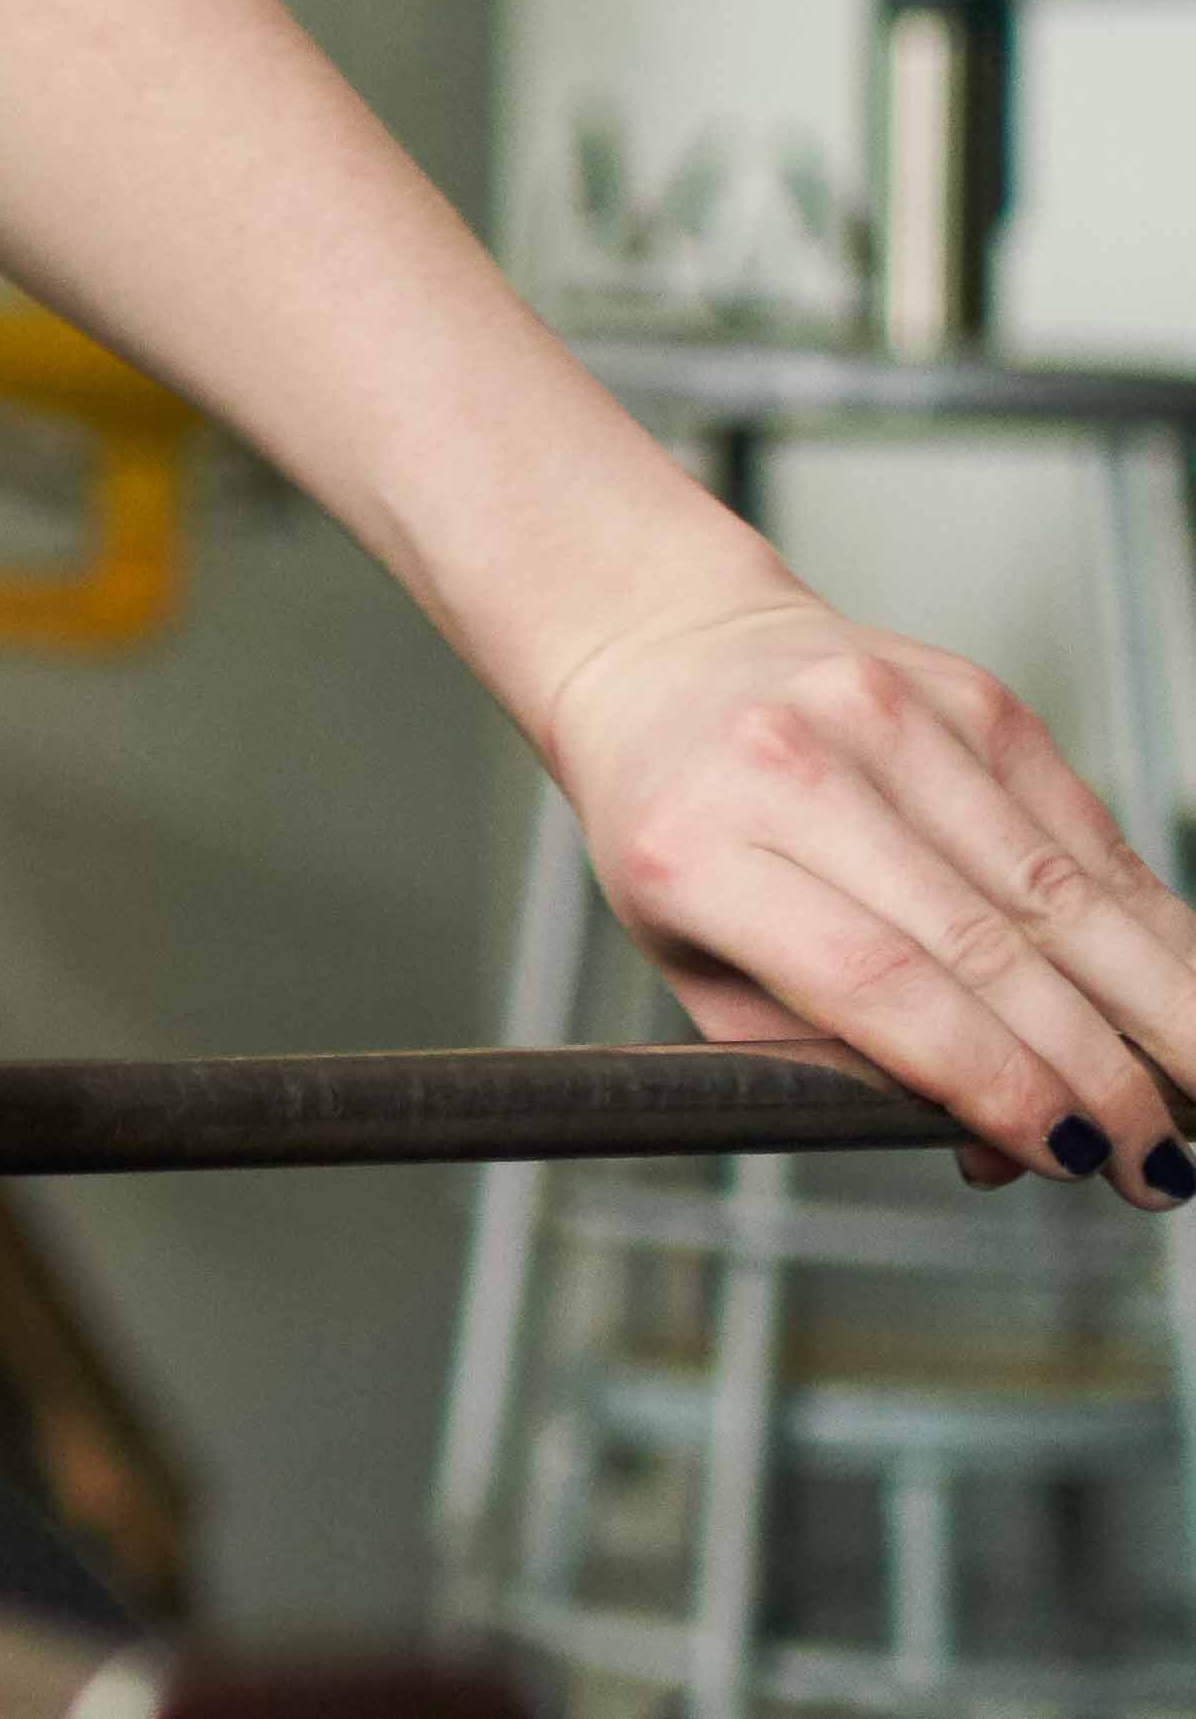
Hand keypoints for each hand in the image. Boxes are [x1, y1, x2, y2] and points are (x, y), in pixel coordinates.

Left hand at [542, 579, 1195, 1196]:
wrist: (665, 649)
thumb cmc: (675, 826)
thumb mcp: (697, 962)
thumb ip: (828, 1061)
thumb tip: (995, 1148)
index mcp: (695, 846)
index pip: (880, 983)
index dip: (995, 1081)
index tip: (1068, 1156)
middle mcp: (794, 766)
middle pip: (992, 944)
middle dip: (1099, 1072)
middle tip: (1158, 1160)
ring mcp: (894, 717)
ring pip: (1066, 891)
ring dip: (1158, 1008)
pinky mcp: (975, 696)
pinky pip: (1088, 832)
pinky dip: (1151, 926)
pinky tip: (1181, 993)